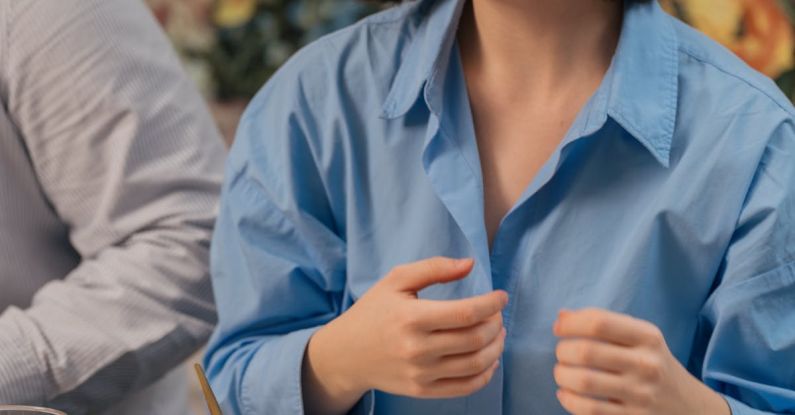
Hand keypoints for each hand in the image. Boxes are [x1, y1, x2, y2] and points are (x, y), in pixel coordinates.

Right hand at [303, 257, 507, 414]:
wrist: (346, 354)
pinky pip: (465, 387)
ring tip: (497, 333)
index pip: (466, 313)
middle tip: (497, 314)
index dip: (491, 304)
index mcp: (411, 318)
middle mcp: (417, 349)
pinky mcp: (422, 391)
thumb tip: (470, 264)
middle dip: (496, 324)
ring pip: (476, 364)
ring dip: (496, 347)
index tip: (501, 296)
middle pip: (475, 339)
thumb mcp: (396, 280)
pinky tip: (488, 358)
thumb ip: (434, 268)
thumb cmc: (373, 312)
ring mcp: (420, 374)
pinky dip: (486, 374)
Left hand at [553, 308, 729, 414]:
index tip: (558, 328)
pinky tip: (566, 393)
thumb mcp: (640, 338)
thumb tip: (562, 316)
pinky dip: (568, 400)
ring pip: (583, 382)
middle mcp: (647, 364)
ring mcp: (641, 394)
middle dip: (562, 351)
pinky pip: (588, 409)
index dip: (570, 324)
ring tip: (562, 373)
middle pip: (586, 352)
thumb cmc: (653, 364)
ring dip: (562, 375)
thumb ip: (604, 324)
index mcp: (648, 337)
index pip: (599, 322)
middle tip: (562, 353)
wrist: (690, 407)